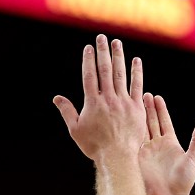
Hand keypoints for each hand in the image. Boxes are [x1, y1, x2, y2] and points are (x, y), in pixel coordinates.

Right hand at [53, 35, 145, 162]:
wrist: (117, 157)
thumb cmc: (94, 146)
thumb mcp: (76, 130)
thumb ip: (67, 111)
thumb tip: (56, 98)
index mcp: (92, 103)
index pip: (89, 75)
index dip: (88, 60)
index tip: (88, 48)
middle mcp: (108, 99)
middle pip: (105, 70)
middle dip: (103, 52)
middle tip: (102, 38)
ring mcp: (123, 102)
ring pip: (120, 74)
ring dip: (119, 57)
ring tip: (117, 43)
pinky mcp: (137, 108)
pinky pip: (137, 86)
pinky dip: (136, 73)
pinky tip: (136, 61)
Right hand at [139, 94, 194, 194]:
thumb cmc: (183, 181)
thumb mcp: (193, 159)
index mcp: (170, 143)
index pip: (164, 122)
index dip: (161, 109)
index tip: (157, 97)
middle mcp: (157, 145)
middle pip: (151, 122)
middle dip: (148, 108)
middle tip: (144, 94)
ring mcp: (146, 151)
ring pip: (141, 130)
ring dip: (138, 117)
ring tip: (133, 103)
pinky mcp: (138, 158)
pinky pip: (133, 142)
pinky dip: (130, 131)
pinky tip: (126, 120)